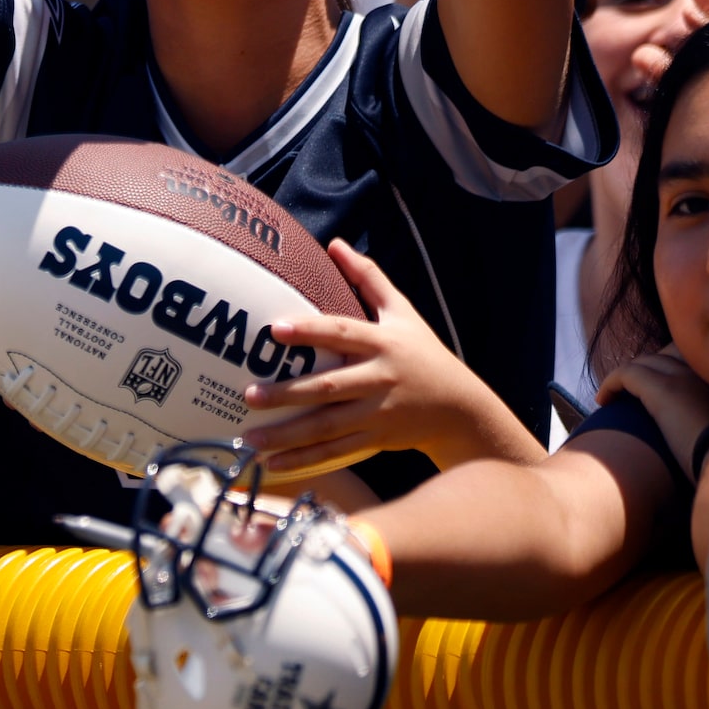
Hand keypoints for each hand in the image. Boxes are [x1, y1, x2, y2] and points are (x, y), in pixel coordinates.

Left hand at [241, 241, 535, 478]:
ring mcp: (377, 413)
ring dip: (286, 435)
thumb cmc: (424, 353)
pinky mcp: (375, 440)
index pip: (343, 332)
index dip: (310, 331)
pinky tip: (272, 464)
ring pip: (327, 427)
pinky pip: (334, 452)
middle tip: (249, 394)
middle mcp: (379, 379)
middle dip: (288, 394)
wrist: (460, 410)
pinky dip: (303, 459)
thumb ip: (369, 279)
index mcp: (383, 343)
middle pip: (328, 387)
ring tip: (248, 437)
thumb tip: (335, 244)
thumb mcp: (404, 313)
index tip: (275, 330)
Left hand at [597, 348, 708, 470]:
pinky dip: (611, 383)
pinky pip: (626, 373)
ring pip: (645, 363)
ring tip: (615, 396)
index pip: (691, 358)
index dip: (671, 367)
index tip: (660, 386)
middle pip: (667, 355)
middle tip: (634, 391)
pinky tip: (603, 401)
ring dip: (628, 377)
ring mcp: (682, 376)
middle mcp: (703, 370)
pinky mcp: (661, 389)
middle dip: (650, 368)